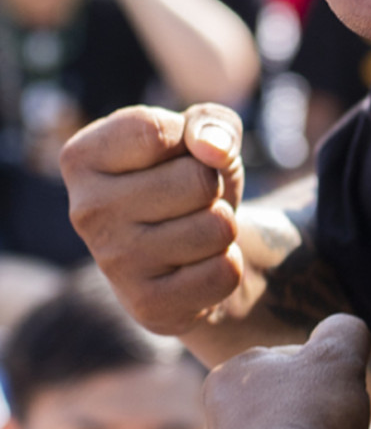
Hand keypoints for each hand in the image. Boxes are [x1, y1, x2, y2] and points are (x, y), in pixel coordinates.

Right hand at [60, 103, 245, 333]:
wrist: (190, 250)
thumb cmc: (188, 178)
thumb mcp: (203, 134)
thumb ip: (212, 122)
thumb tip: (213, 148)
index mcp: (83, 157)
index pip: (158, 132)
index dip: (191, 139)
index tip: (178, 154)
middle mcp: (86, 211)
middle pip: (197, 179)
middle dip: (212, 185)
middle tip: (191, 200)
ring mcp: (113, 263)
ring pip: (217, 226)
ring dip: (223, 224)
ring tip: (196, 228)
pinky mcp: (147, 306)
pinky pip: (224, 272)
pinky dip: (228, 263)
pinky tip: (199, 264)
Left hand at [204, 315, 370, 428]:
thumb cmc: (307, 419)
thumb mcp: (337, 354)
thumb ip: (344, 331)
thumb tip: (345, 334)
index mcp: (228, 378)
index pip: (293, 360)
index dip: (326, 371)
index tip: (335, 389)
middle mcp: (222, 425)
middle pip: (303, 407)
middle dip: (333, 420)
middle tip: (343, 428)